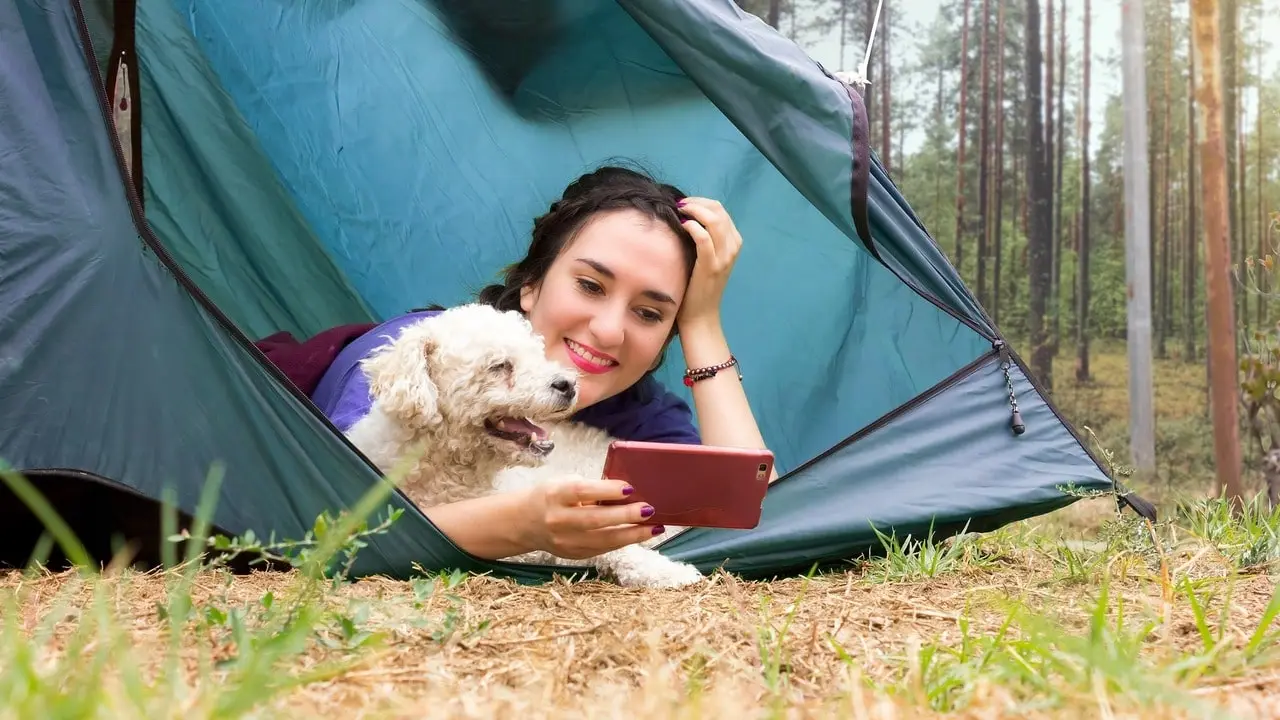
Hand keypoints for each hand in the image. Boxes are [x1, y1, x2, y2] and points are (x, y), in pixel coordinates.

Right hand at [519, 476, 661, 558]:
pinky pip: (603, 548)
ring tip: (655, 528)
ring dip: (633, 534)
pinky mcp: (574, 555)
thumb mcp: (564, 483)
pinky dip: (623, 541)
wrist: (525, 523)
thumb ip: (590, 488)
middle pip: (595, 520)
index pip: (582, 492)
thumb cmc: (551, 496)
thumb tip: (626, 492)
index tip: (629, 488)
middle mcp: (559, 520)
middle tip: (649, 509)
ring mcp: (566, 541)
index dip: (606, 491)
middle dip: (626, 516)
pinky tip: (640, 535)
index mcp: (555, 496)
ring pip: (603, 540)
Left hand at [676, 197, 742, 329]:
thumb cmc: (699, 286)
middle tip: (679, 205)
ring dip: (694, 210)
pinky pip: (704, 238)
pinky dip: (693, 227)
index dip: (701, 202)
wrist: (701, 315)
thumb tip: (686, 215)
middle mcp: (732, 248)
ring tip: (679, 212)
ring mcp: (724, 257)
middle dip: (697, 203)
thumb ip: (705, 238)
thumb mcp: (708, 258)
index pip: (721, 210)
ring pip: (714, 220)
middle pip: (719, 211)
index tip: (684, 204)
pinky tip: (682, 226)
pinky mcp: (710, 267)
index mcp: (734, 243)